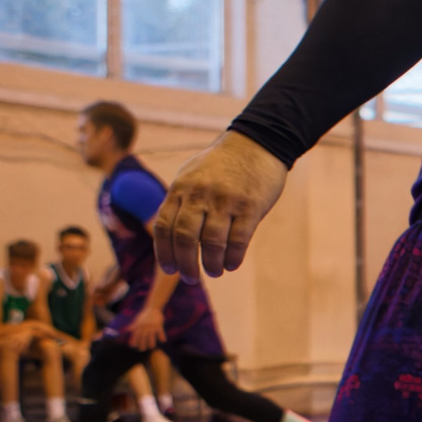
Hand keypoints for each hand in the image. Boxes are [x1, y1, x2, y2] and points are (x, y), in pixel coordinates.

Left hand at [127, 307, 165, 351]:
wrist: (153, 308)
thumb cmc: (144, 315)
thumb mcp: (137, 320)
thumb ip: (133, 326)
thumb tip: (126, 330)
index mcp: (139, 325)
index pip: (135, 334)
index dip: (134, 340)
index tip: (133, 346)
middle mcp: (145, 326)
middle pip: (143, 337)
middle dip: (142, 344)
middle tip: (142, 350)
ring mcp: (152, 326)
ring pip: (152, 336)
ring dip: (152, 342)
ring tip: (152, 347)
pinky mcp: (159, 324)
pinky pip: (161, 332)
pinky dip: (162, 336)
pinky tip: (163, 341)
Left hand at [155, 131, 288, 278]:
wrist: (256, 143)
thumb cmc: (222, 165)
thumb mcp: (192, 175)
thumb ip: (180, 201)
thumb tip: (169, 235)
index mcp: (181, 188)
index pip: (164, 226)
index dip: (164, 252)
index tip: (169, 269)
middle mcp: (200, 195)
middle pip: (185, 238)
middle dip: (186, 264)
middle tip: (191, 278)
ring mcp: (226, 200)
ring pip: (213, 243)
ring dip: (212, 264)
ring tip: (214, 271)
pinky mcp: (250, 206)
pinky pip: (239, 239)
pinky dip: (233, 257)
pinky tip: (231, 265)